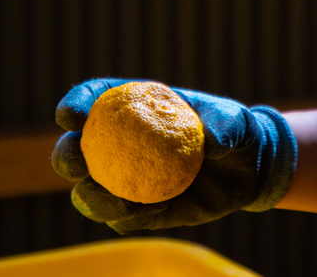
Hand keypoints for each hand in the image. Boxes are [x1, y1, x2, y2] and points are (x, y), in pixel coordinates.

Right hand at [51, 79, 296, 232]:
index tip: (68, 114)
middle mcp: (126, 143)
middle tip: (76, 158)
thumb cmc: (236, 131)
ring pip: (93, 190)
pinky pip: (123, 218)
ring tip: (99, 194)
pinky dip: (122, 217)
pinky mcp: (145, 210)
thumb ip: (223, 126)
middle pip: (80, 148)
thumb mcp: (235, 121)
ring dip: (89, 194)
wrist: (249, 168)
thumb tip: (209, 141)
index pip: (98, 99)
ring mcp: (131, 178)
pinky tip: (132, 214)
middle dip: (67, 154)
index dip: (78, 104)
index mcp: (139, 107)